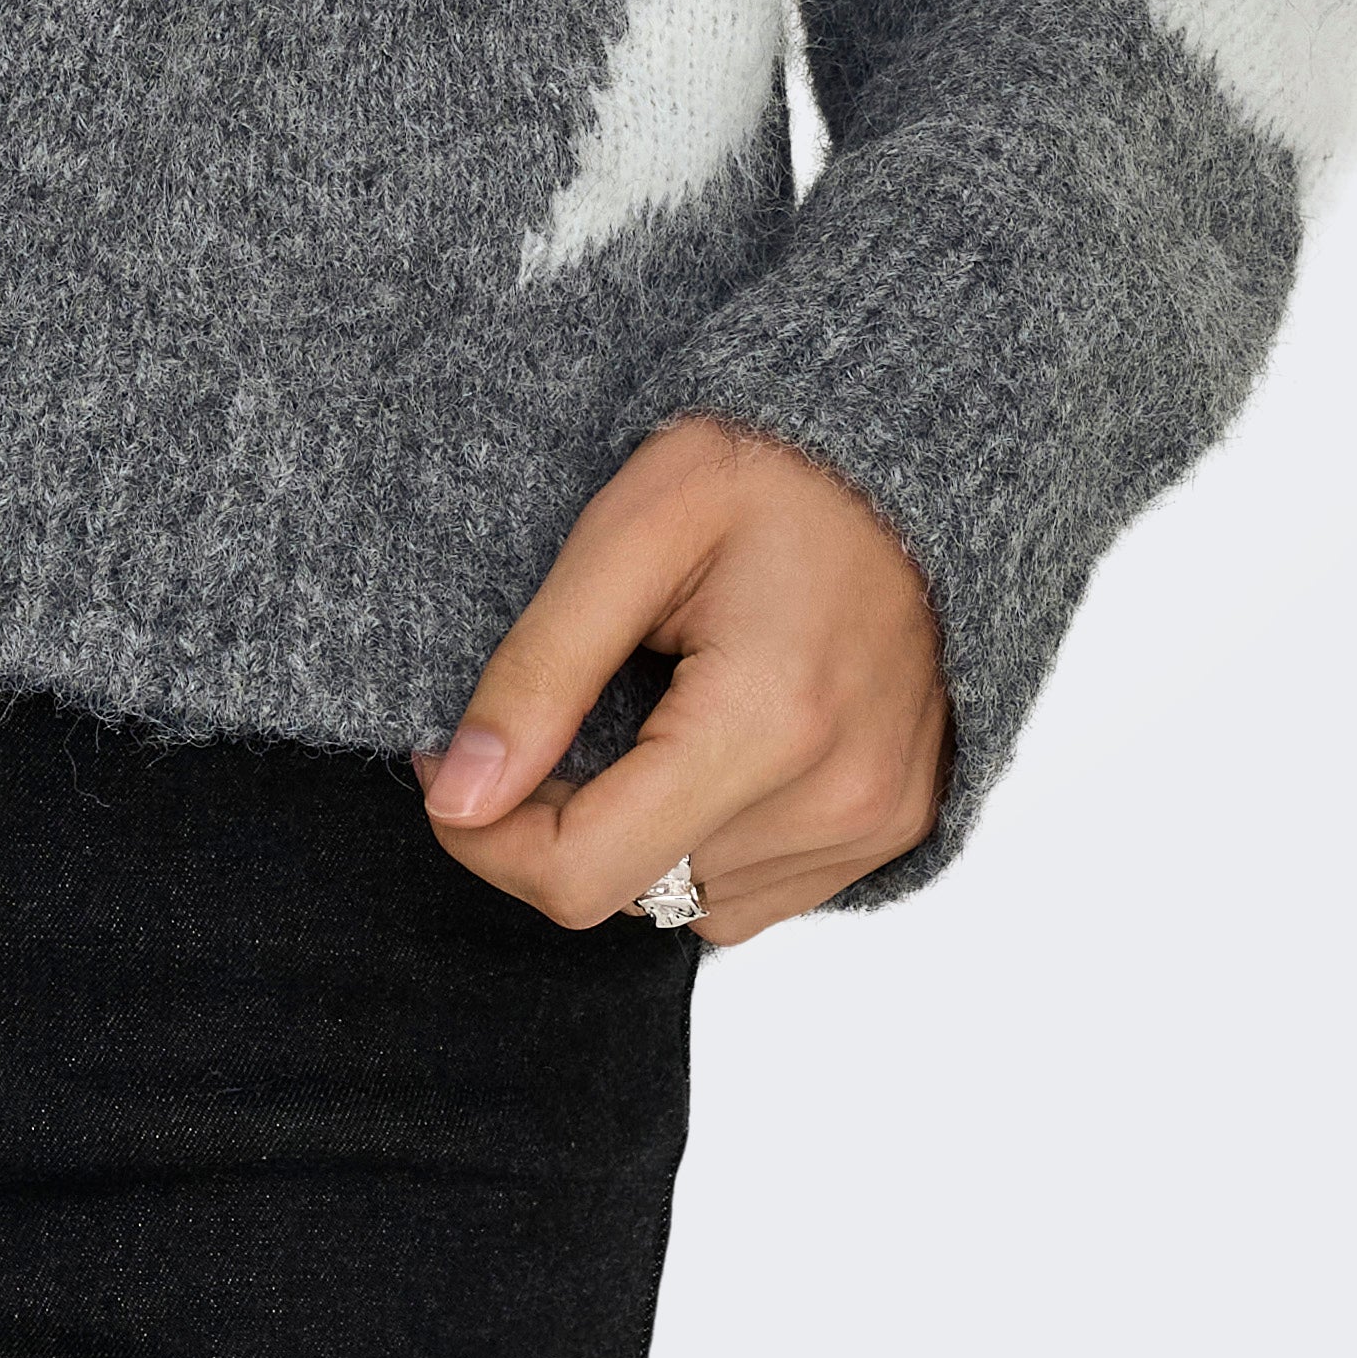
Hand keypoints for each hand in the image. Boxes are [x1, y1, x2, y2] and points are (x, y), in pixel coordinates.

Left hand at [416, 419, 944, 943]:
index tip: (447, 762)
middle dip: (550, 821)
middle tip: (544, 714)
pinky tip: (699, 745)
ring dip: (628, 833)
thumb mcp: (631, 530)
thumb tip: (460, 794)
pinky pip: (750, 893)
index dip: (485, 837)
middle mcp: (838, 799)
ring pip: (683, 902)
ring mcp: (875, 826)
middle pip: (628, 893)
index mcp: (771, 721)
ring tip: (638, 710)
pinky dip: (696, 841)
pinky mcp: (894, 831)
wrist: (909, 456)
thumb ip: (541, 669)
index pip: (584, 873)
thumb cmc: (770, 468)